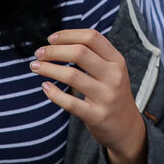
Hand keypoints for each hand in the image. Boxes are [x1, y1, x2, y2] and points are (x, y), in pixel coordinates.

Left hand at [31, 29, 147, 163]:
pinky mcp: (97, 116)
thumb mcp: (112, 71)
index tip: (51, 38)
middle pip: (80, 53)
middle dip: (54, 50)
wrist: (127, 129)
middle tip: (38, 53)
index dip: (68, 35)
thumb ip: (94, 55)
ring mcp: (106, 97)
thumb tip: (59, 41)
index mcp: (117, 60)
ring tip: (35, 66)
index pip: (92, 37)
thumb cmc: (113, 94)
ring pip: (72, 75)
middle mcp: (114, 76)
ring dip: (48, 68)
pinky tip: (45, 86)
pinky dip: (54, 93)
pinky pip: (70, 102)